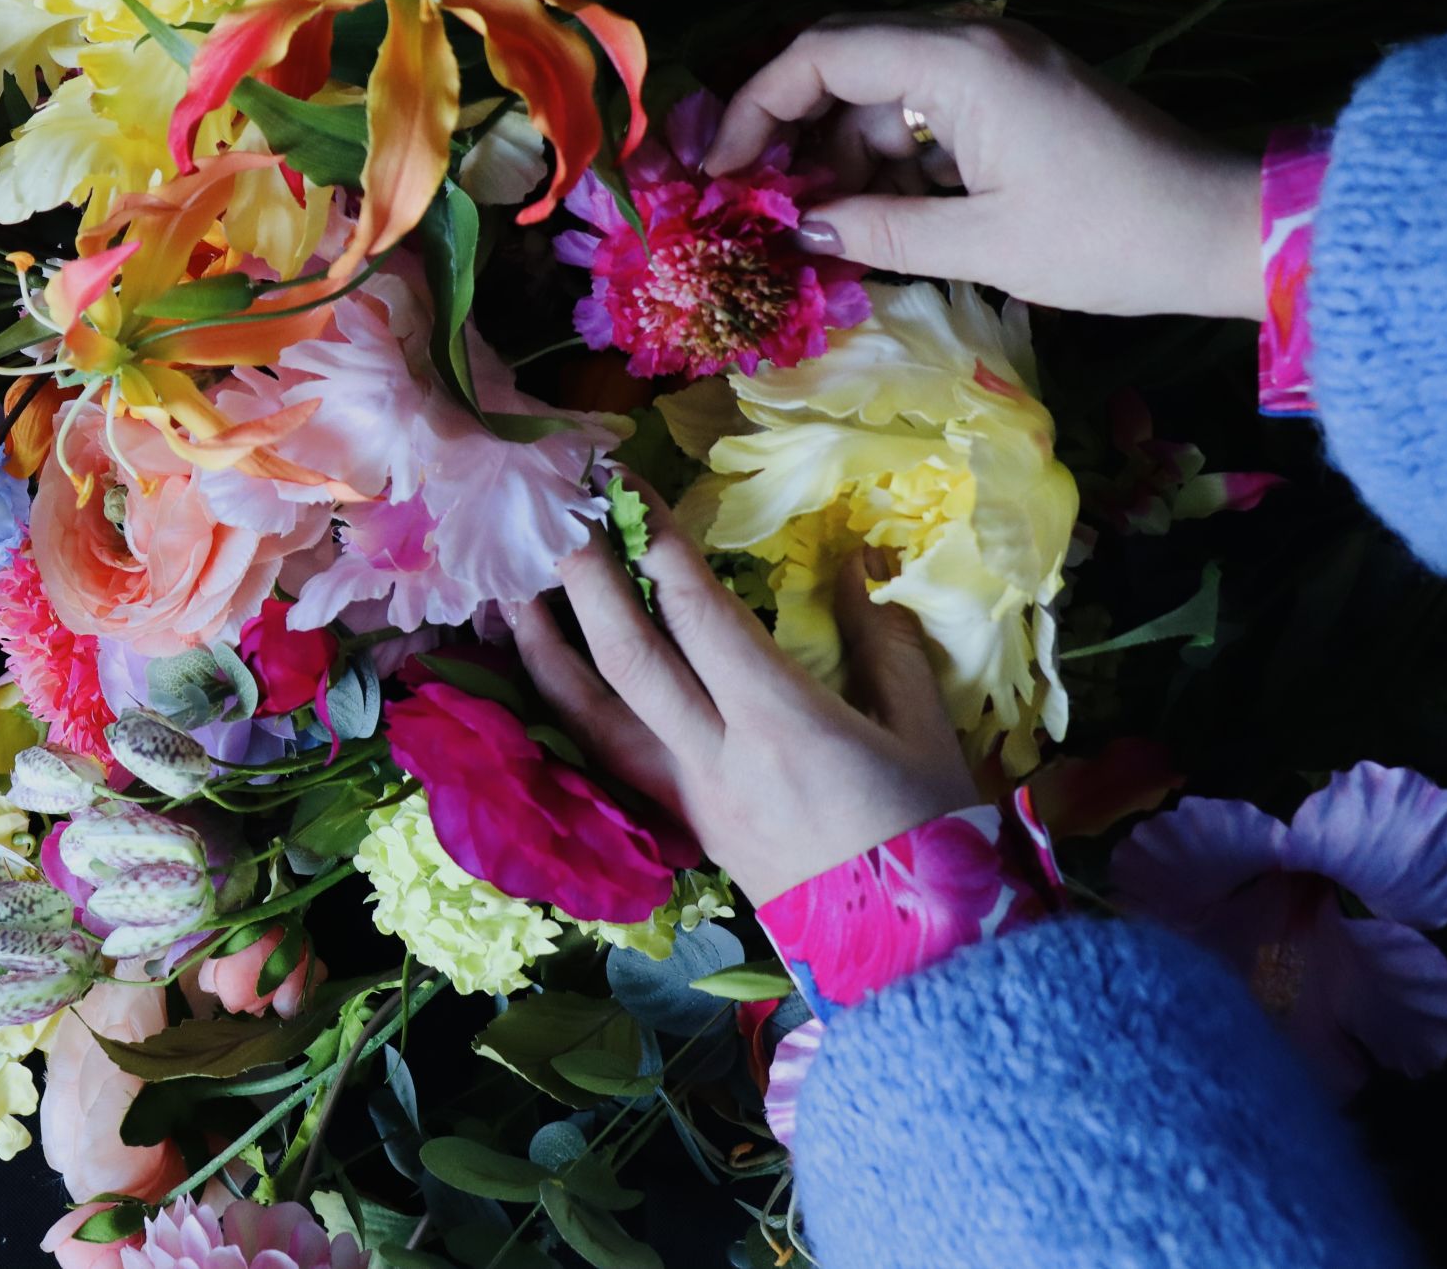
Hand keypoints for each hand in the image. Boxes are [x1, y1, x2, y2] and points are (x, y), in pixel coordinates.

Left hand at [514, 485, 975, 903]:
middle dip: (584, 577)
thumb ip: (886, 642)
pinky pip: (607, 758)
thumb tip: (855, 562)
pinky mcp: (680, 825)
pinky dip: (566, 709)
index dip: (658, 544)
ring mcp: (689, 798)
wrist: (914, 962)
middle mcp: (718, 759)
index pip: (701, 616)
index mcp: (784, 725)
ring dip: (547, 647)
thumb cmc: (934, 839)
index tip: (625, 484)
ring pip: (595, 715)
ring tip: (512, 588)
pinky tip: (543, 675)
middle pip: (629, 658)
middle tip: (552, 511)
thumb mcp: (928, 731)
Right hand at [705, 12, 1262, 320]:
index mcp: (960, 63)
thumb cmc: (1108, 237)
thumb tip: (800, 227)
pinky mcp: (1014, 95)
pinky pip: (923, 111)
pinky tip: (874, 218)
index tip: (722, 172)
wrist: (1224, 229)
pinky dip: (889, 160)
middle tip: (753, 199)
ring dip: (841, 155)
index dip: (757, 108)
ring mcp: (996, 66)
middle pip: (844, 61)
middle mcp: (973, 42)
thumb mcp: (983, 247)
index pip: (822, 55)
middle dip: (790, 128)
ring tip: (819, 228)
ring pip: (881, 92)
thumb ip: (879, 231)